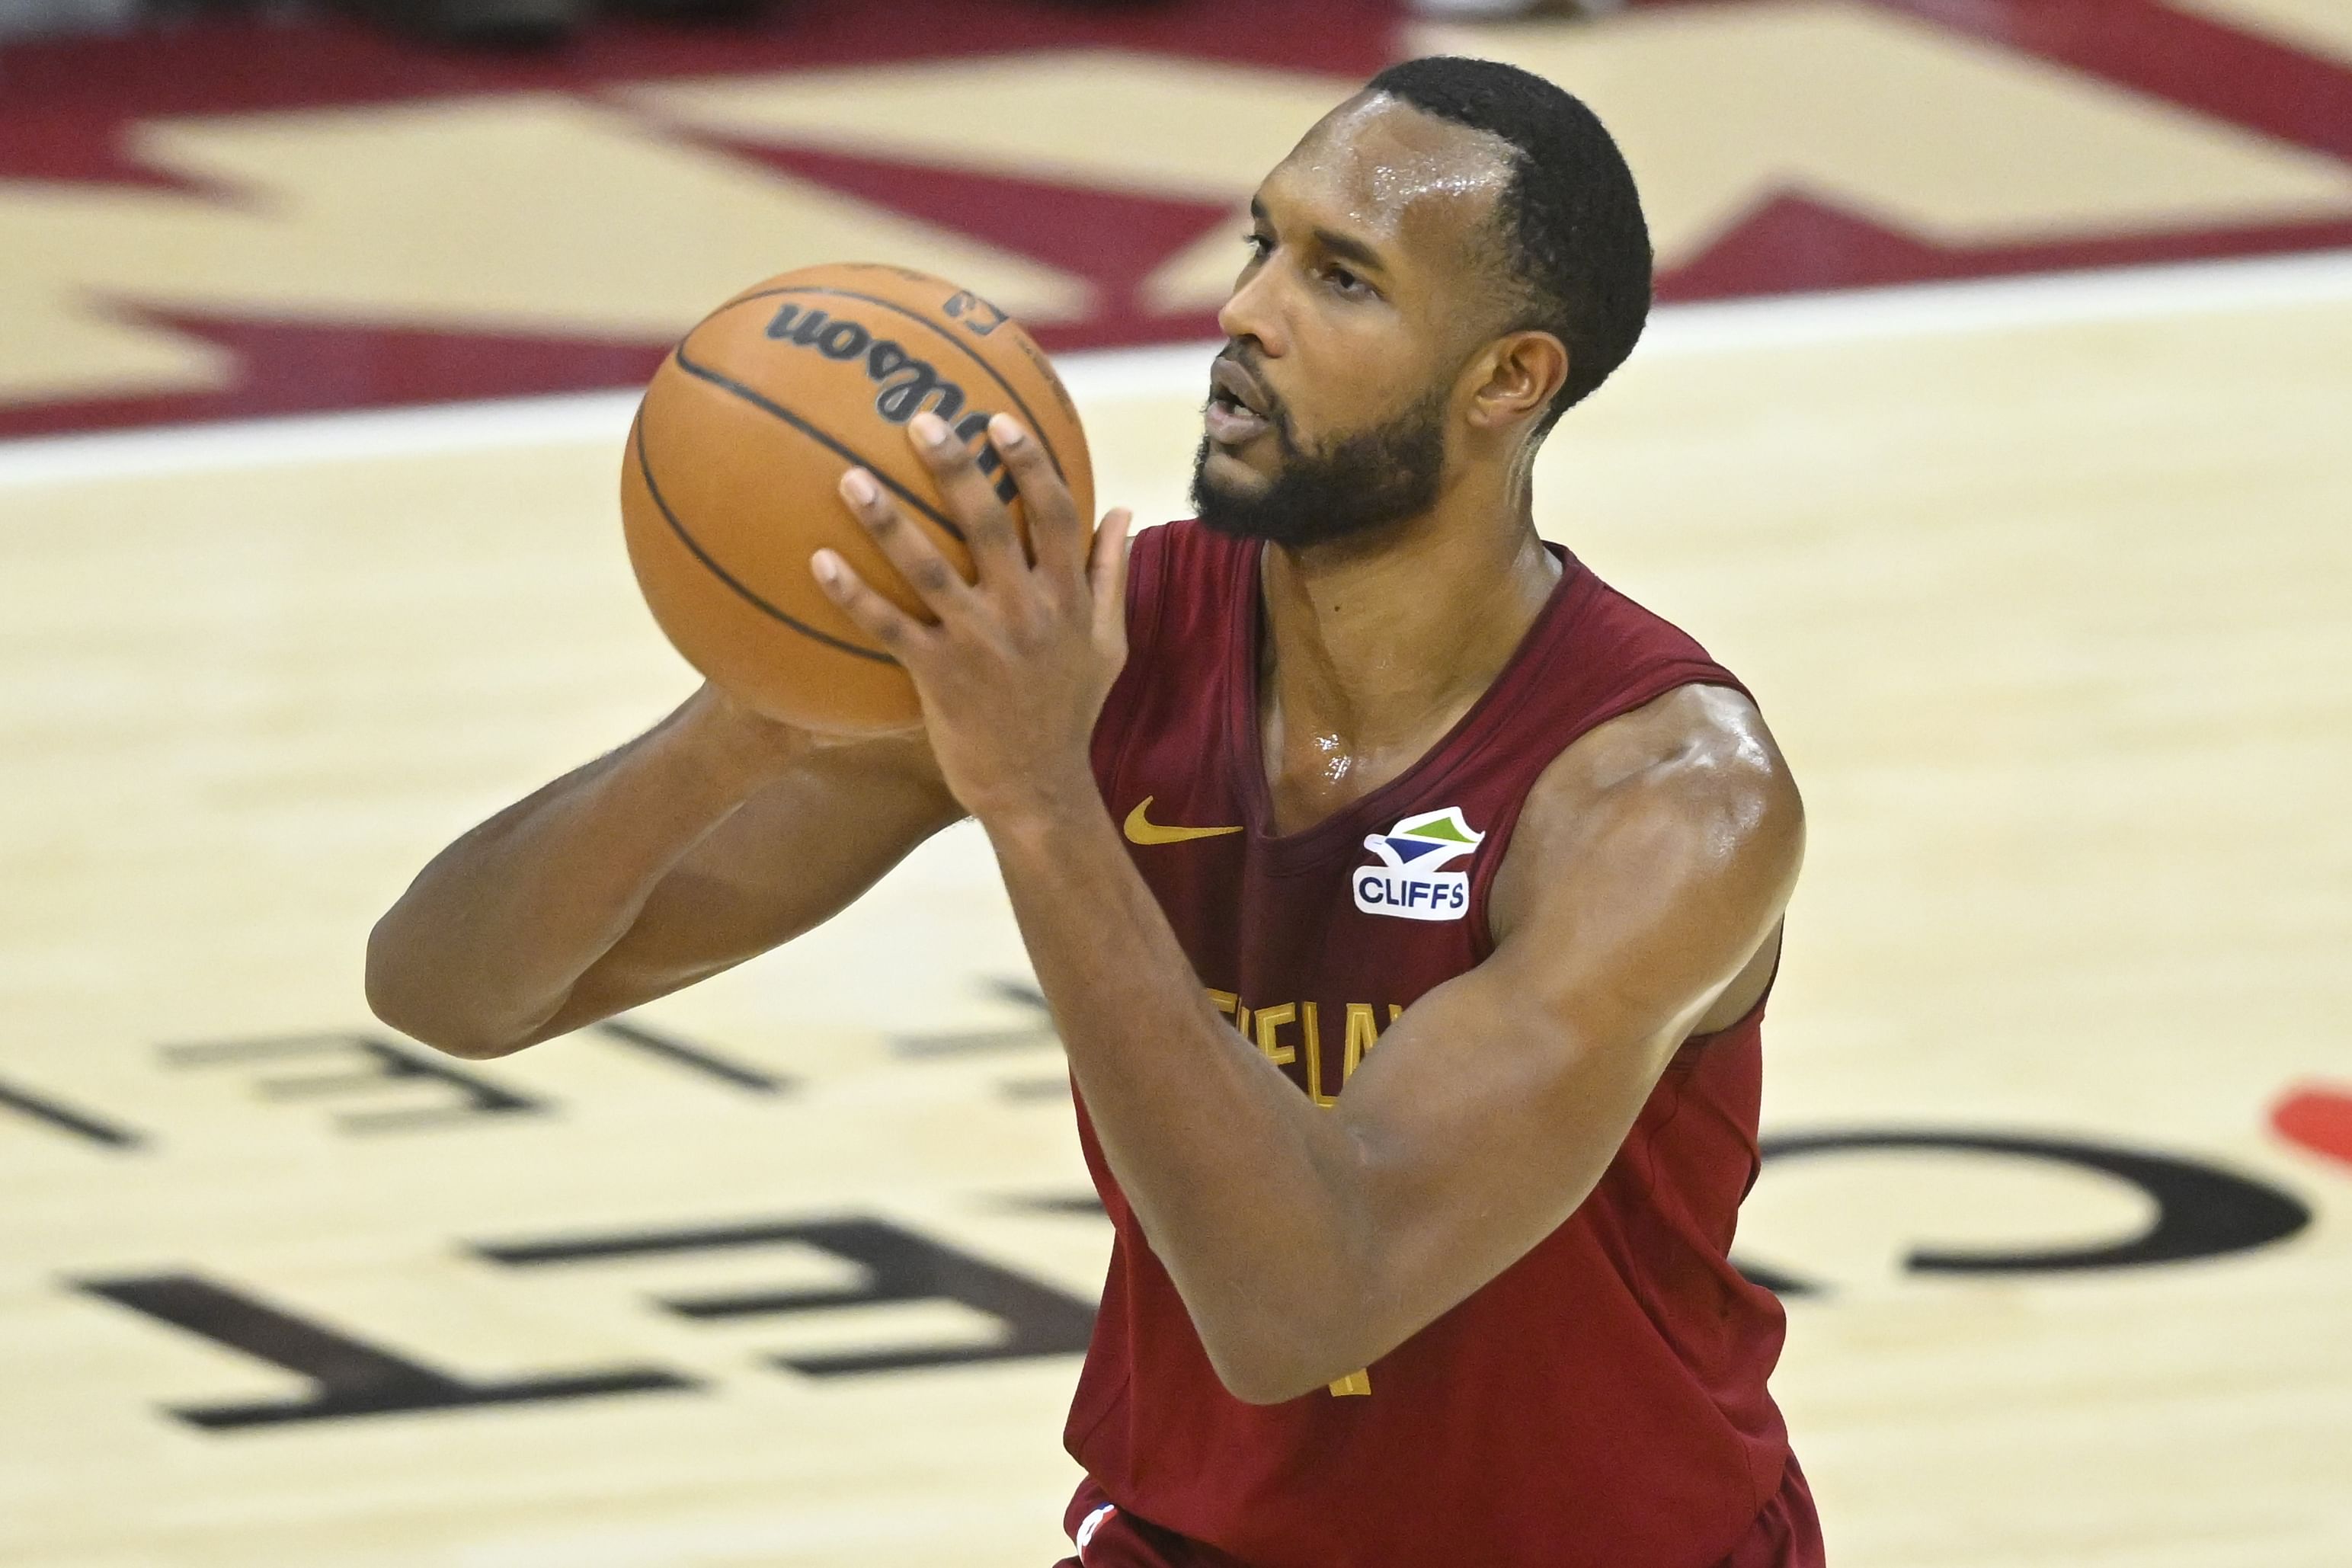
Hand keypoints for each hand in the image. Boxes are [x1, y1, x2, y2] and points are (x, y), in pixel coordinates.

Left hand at [809, 410, 1130, 827]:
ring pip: (930, 569)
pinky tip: (818, 560)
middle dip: (955, 468)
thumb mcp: (1108, 645)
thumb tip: (1123, 512)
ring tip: (849, 476)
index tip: (999, 420)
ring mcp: (980, 643)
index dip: (1029, 464)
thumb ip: (1111, 576)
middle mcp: (1026, 612)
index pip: (1056, 514)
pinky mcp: (939, 677)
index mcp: (1067, 598)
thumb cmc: (1069, 712)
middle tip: (919, 421)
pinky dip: (853, 595)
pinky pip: (888, 628)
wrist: (1038, 789)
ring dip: (888, 521)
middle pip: (990, 524)